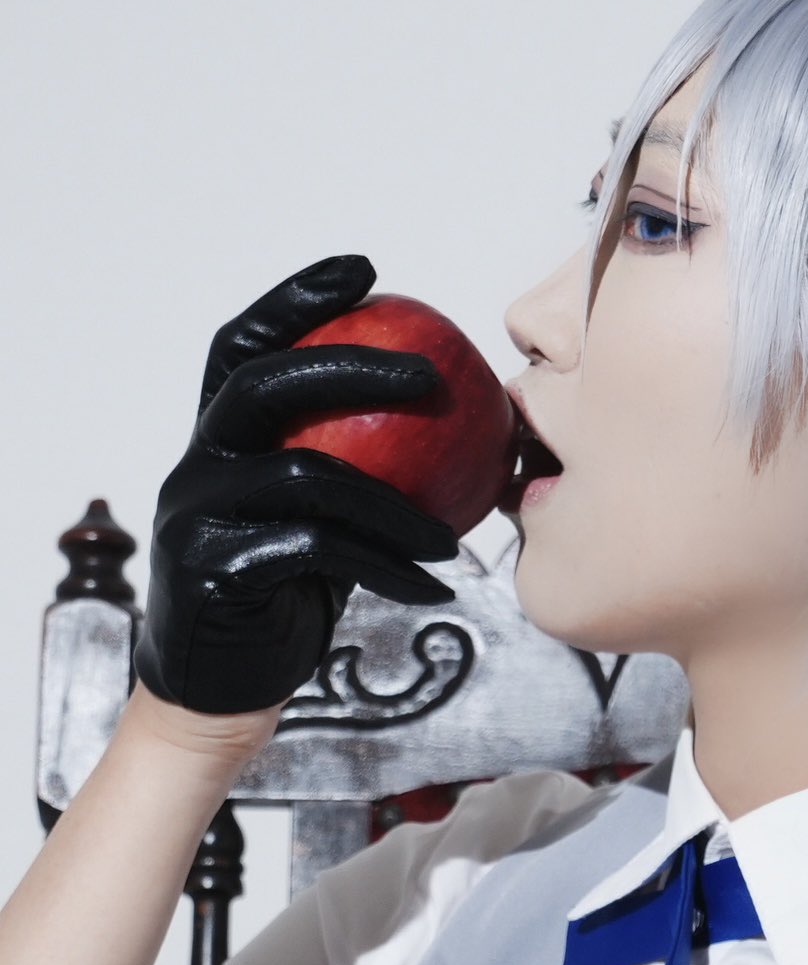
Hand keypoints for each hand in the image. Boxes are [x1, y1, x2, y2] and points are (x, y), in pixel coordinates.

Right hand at [135, 255, 460, 716]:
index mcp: (219, 441)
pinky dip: (385, 566)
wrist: (221, 692)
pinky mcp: (212, 570)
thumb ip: (352, 474)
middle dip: (351, 364)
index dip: (298, 300)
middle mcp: (197, 464)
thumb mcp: (318, 526)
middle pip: (266, 384)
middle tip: (435, 376)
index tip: (368, 271)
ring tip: (454, 536)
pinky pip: (315, 550)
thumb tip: (453, 434)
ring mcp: (196, 515)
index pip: (246, 345)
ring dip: (395, 502)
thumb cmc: (282, 601)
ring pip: (304, 475)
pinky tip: (435, 585)